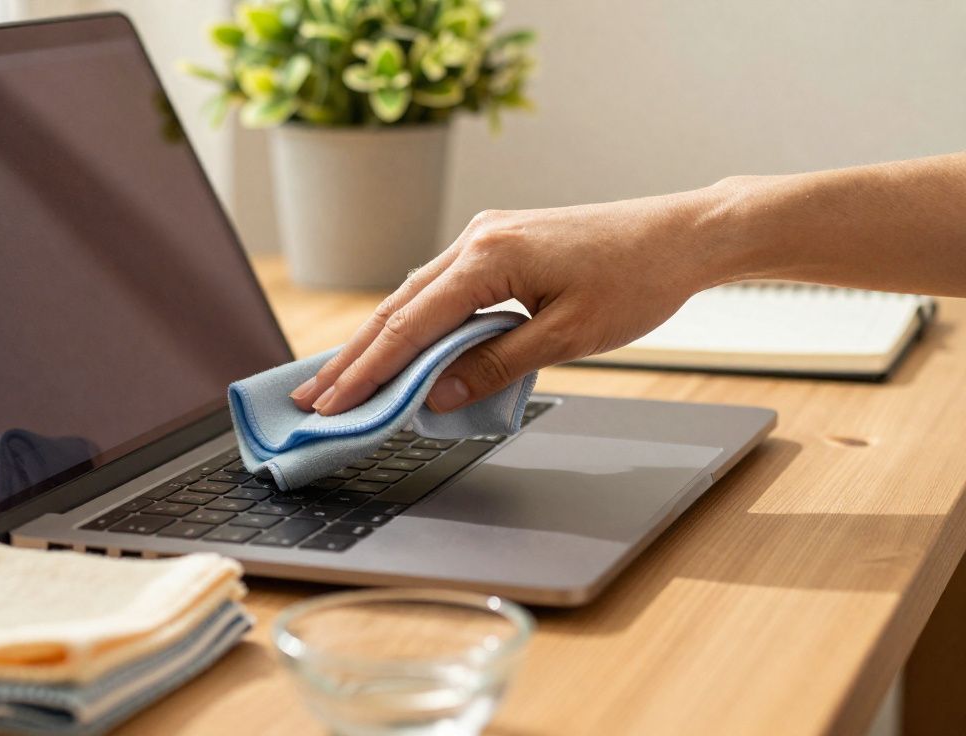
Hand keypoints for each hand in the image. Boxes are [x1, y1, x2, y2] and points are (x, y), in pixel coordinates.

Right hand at [290, 186, 731, 414]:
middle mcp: (477, 238)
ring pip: (414, 296)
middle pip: (397, 307)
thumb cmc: (636, 281)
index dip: (367, 370)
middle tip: (311, 397)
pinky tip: (398, 347)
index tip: (331, 404)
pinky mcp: (500, 243)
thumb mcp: (567, 336)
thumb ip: (493, 365)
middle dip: (353, 356)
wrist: (682, 235)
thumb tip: (434, 396)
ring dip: (378, 340)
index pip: (410, 325)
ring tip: (340, 379)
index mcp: (488, 257)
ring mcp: (486, 236)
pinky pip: (441, 288)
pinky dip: (414, 322)